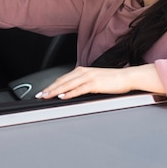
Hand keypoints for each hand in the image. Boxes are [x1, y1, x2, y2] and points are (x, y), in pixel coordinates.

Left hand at [35, 64, 164, 99]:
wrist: (127, 77)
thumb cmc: (113, 80)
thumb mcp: (95, 80)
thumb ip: (83, 84)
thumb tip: (72, 93)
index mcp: (82, 70)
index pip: (62, 78)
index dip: (51, 85)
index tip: (43, 91)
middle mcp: (83, 72)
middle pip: (62, 81)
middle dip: (49, 89)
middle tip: (39, 95)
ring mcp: (89, 77)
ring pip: (67, 84)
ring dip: (55, 91)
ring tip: (46, 96)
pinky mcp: (95, 83)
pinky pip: (79, 89)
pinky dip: (69, 93)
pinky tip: (62, 97)